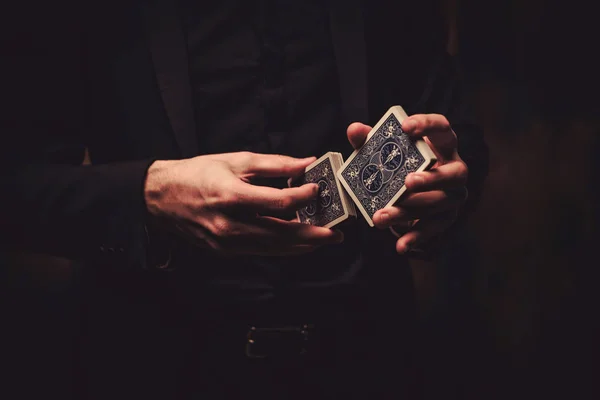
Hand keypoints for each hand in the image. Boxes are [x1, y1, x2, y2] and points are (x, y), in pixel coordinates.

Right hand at [144, 152, 343, 255]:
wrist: (162, 198)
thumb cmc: (198, 174)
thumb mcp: (235, 160)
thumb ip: (274, 164)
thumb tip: (306, 163)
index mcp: (231, 196)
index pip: (278, 202)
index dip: (303, 197)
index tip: (318, 189)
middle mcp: (230, 224)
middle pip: (281, 234)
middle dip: (313, 235)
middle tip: (337, 234)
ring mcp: (227, 242)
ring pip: (274, 248)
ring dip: (302, 245)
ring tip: (324, 240)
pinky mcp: (226, 250)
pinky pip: (261, 250)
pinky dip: (282, 246)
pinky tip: (298, 241)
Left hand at [347, 114, 467, 253]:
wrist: (410, 196)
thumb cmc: (398, 165)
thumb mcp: (381, 151)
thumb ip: (368, 139)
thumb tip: (354, 130)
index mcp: (441, 144)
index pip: (441, 127)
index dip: (427, 125)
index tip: (405, 127)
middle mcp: (455, 169)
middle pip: (453, 173)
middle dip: (432, 178)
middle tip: (407, 182)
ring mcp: (454, 196)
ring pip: (439, 204)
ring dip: (410, 211)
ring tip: (382, 216)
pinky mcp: (446, 218)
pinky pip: (434, 229)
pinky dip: (416, 238)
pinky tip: (400, 246)